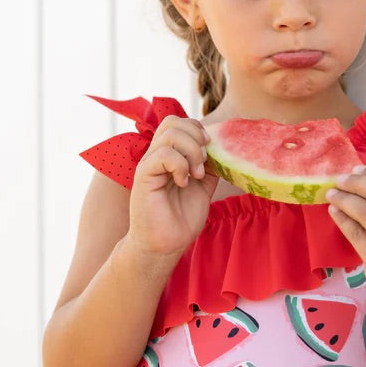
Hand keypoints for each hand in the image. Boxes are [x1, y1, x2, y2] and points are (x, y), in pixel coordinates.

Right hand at [127, 116, 217, 257]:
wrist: (165, 245)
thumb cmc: (181, 218)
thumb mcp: (203, 186)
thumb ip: (210, 166)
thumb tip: (222, 147)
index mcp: (169, 154)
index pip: (180, 122)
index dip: (199, 130)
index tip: (211, 152)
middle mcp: (156, 155)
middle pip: (173, 121)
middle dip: (196, 137)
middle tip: (204, 162)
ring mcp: (149, 164)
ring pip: (170, 134)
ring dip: (191, 152)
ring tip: (196, 174)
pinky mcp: (143, 176)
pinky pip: (163, 155)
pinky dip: (180, 165)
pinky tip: (184, 182)